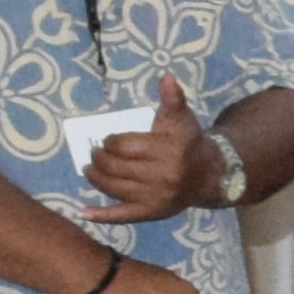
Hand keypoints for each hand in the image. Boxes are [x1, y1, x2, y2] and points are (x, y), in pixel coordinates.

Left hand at [78, 76, 211, 223]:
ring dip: (95, 177)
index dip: (110, 141)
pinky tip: (85, 212)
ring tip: (91, 169)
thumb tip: (166, 77)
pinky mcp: (151, 213)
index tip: (108, 140)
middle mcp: (162, 176)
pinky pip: (123, 216)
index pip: (123, 146)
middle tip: (96, 153)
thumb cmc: (188, 143)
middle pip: (114, 167)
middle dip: (100, 158)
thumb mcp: (181, 119)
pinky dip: (102, 215)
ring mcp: (155, 197)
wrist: (208, 175)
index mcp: (167, 151)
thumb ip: (172, 99)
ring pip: (113, 187)